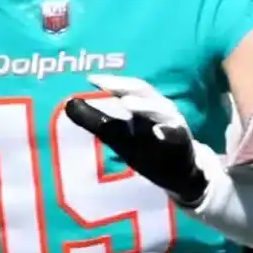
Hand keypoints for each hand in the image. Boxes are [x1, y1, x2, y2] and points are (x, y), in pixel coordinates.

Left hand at [64, 75, 220, 202]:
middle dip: (126, 87)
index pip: (128, 88)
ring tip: (127, 103)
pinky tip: (158, 132)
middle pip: (145, 92)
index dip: (111, 82)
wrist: (180, 174)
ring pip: (161, 110)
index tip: (90, 78)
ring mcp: (174, 125)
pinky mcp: (183, 143)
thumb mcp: (118, 137)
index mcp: (144, 105)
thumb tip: (69, 104)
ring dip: (145, 106)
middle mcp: (160, 110)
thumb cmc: (149, 150)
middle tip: (106, 84)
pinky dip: (168, 132)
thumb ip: (96, 121)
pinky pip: (177, 135)